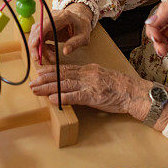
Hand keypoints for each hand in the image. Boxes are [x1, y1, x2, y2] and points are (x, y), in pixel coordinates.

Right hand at [27, 4, 92, 63]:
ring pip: (35, 35)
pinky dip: (42, 47)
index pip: (46, 24)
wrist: (80, 20)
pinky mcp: (45, 28)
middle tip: (38, 58)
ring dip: (39, 48)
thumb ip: (75, 43)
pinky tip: (52, 50)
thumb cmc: (82, 27)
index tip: (34, 45)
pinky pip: (39, 38)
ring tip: (52, 57)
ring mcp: (47, 22)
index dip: (38, 34)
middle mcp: (52, 17)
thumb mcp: (84, 37)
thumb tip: (65, 52)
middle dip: (35, 45)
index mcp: (63, 16)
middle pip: (37, 29)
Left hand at [29, 63, 148, 115]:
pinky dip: (62, 97)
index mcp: (89, 69)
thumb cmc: (121, 87)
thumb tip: (73, 83)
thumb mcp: (102, 77)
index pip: (66, 68)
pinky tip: (52, 99)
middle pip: (62, 75)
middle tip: (32, 82)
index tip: (39, 72)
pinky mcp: (94, 96)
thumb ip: (88, 78)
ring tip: (36, 90)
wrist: (135, 92)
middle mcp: (88, 74)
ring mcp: (90, 84)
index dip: (50, 71)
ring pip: (64, 84)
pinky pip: (75, 96)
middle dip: (45, 79)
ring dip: (48, 87)